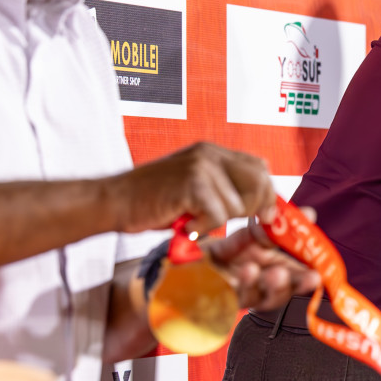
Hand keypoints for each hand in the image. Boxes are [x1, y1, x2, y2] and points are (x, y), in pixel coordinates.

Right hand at [108, 142, 278, 234]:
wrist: (114, 202)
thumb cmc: (152, 200)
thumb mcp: (195, 187)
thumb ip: (225, 188)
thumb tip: (266, 203)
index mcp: (213, 152)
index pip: (260, 168)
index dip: (265, 194)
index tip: (262, 214)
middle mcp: (210, 154)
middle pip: (259, 183)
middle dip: (250, 209)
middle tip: (220, 218)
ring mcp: (202, 166)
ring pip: (238, 206)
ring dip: (217, 222)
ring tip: (192, 218)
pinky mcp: (192, 183)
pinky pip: (218, 216)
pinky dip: (202, 228)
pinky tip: (184, 223)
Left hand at [200, 219, 319, 310]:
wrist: (191, 259)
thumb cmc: (228, 249)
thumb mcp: (252, 233)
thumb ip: (277, 227)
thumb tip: (310, 213)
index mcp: (280, 269)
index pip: (302, 274)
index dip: (314, 272)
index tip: (322, 270)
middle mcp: (267, 286)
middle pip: (291, 290)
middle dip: (301, 285)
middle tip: (313, 277)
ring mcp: (248, 295)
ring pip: (268, 298)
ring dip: (275, 286)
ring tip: (277, 273)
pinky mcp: (228, 300)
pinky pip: (239, 296)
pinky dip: (247, 283)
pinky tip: (249, 270)